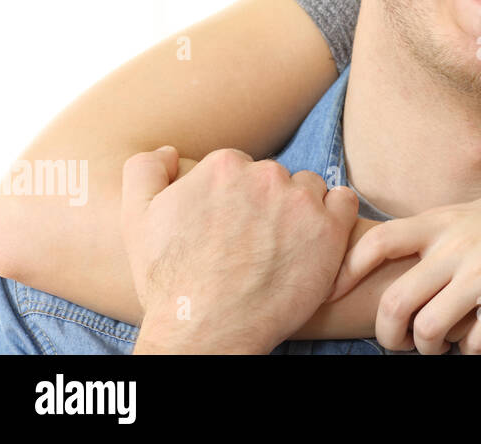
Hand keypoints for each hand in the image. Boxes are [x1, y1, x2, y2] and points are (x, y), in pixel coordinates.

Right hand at [121, 146, 357, 353]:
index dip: (234, 199)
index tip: (230, 228)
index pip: (240, 169)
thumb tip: (169, 150)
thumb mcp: (138, 219)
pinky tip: (315, 241)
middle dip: (265, 204)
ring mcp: (300, 201)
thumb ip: (145, 171)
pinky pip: (343, 202)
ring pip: (308, 188)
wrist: (206, 331)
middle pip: (273, 178)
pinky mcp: (330, 229)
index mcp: (223, 166)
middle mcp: (265, 175)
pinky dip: (334, 217)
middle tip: (253, 243)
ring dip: (300, 209)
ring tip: (280, 248)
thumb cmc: (171, 281)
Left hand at [329, 183, 480, 353]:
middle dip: (387, 335)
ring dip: (428, 348)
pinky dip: (473, 351)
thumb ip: (448, 225)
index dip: (347, 268)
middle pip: (394, 300)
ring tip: (438, 347)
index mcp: (448, 220)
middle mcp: (460, 246)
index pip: (379, 240)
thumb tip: (409, 241)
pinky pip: (475, 343)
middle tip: (397, 343)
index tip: (335, 290)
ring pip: (429, 329)